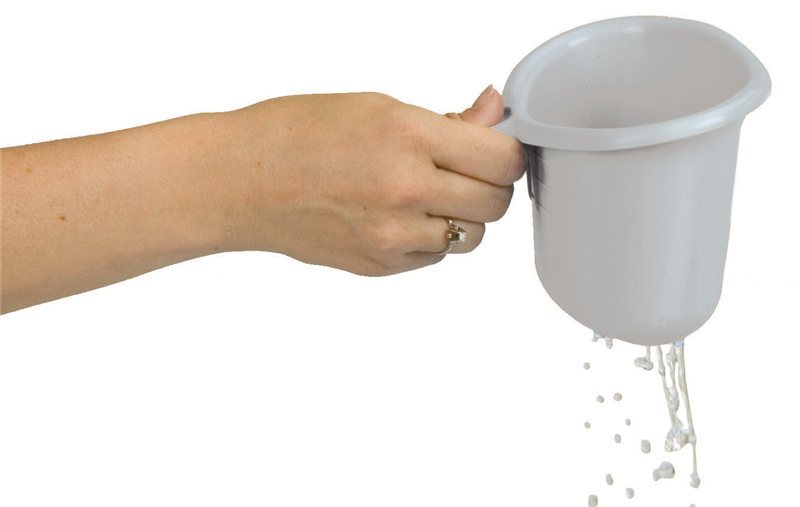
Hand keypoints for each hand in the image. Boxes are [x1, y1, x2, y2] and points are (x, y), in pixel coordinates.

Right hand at [217, 87, 525, 275]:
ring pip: (472, 238)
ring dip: (462, 217)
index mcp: (409, 136)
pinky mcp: (380, 265)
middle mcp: (406, 190)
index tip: (497, 151)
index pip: (504, 159)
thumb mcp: (376, 107)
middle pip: (496, 204)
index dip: (508, 154)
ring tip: (426, 195)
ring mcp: (393, 235)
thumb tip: (494, 111)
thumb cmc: (295, 134)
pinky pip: (433, 256)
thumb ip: (446, 122)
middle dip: (489, 186)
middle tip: (465, 171)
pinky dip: (428, 238)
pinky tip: (397, 216)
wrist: (240, 182)